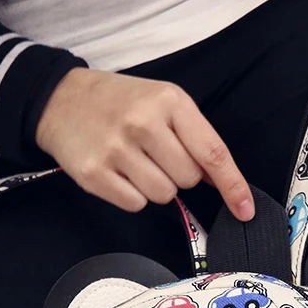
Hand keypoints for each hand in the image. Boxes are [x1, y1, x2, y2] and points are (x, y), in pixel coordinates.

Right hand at [35, 66, 255, 218]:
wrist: (62, 99)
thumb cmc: (120, 101)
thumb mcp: (163, 101)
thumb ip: (194, 136)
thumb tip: (221, 180)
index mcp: (169, 101)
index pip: (211, 152)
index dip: (233, 184)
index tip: (245, 208)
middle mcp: (143, 123)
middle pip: (188, 179)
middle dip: (179, 173)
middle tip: (157, 152)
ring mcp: (116, 150)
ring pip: (163, 195)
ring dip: (156, 185)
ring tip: (135, 159)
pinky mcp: (94, 174)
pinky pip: (135, 204)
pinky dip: (132, 194)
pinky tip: (119, 170)